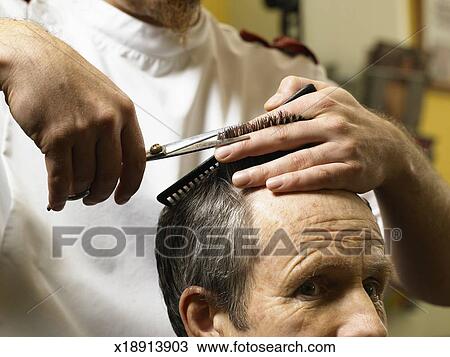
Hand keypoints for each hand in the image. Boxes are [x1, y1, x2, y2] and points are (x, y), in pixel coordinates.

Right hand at [0, 20, 145, 210]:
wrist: (31, 58)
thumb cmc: (66, 75)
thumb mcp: (105, 95)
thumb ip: (115, 127)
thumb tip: (119, 161)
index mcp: (124, 111)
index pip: (137, 159)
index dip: (131, 184)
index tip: (124, 195)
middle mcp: (106, 121)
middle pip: (110, 174)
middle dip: (101, 193)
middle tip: (95, 196)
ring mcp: (81, 130)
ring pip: (84, 179)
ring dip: (77, 191)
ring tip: (73, 190)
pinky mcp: (55, 137)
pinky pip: (61, 179)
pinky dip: (59, 195)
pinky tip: (57, 199)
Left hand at [215, 76, 411, 192]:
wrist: (390, 148)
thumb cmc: (350, 121)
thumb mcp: (330, 95)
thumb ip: (297, 90)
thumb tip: (268, 104)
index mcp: (321, 103)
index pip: (278, 116)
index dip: (249, 128)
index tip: (226, 138)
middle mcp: (331, 123)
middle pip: (282, 136)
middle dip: (248, 147)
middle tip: (223, 156)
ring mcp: (342, 147)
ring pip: (297, 159)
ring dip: (266, 170)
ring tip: (241, 179)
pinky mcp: (352, 170)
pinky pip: (320, 177)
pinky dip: (297, 182)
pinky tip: (275, 187)